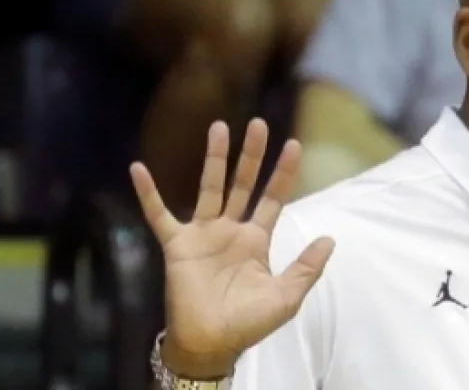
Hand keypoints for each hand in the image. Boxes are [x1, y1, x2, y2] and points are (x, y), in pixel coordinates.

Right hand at [130, 119, 334, 375]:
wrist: (212, 343)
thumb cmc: (249, 323)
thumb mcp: (287, 296)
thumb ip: (307, 267)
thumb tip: (330, 238)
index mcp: (257, 240)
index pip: (273, 198)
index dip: (283, 173)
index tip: (294, 145)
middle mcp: (231, 230)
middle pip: (243, 184)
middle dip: (252, 155)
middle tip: (260, 124)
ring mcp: (203, 234)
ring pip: (210, 188)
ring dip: (214, 159)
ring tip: (220, 127)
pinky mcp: (177, 245)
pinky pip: (159, 215)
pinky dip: (148, 193)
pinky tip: (138, 168)